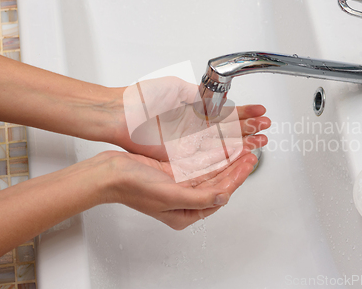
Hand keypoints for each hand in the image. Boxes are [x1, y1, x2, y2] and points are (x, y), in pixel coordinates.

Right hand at [104, 149, 257, 229]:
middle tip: (252, 154)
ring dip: (227, 161)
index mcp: (185, 214)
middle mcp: (185, 201)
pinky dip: (213, 156)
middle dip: (236, 169)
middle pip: (218, 184)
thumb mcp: (169, 197)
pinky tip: (223, 147)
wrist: (109, 172)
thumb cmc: (132, 188)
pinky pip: (200, 164)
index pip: (219, 196)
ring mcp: (180, 186)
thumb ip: (199, 199)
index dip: (236, 179)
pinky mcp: (175, 172)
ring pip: (211, 173)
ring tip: (243, 149)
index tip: (248, 164)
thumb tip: (223, 198)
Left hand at [112, 76, 269, 180]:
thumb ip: (198, 95)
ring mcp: (190, 143)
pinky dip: (226, 156)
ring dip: (243, 142)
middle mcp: (195, 128)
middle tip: (266, 128)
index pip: (225, 112)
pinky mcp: (181, 157)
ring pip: (223, 145)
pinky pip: (208, 158)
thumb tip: (215, 96)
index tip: (260, 112)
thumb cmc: (142, 99)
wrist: (120, 115)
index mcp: (195, 110)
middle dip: (250, 128)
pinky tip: (241, 152)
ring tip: (261, 141)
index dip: (245, 113)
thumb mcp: (176, 88)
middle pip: (229, 130)